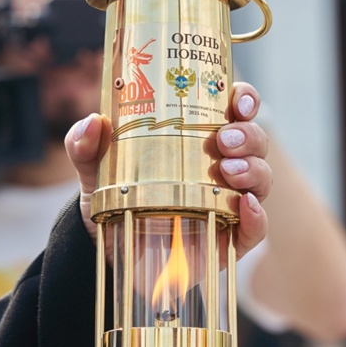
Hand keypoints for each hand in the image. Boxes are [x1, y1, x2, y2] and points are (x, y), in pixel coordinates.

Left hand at [64, 82, 269, 258]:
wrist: (109, 248)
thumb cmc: (114, 195)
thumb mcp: (94, 168)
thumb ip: (84, 145)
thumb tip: (92, 123)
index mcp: (200, 137)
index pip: (234, 109)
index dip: (244, 98)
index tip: (236, 99)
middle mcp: (224, 165)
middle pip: (255, 140)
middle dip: (248, 134)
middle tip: (224, 139)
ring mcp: (231, 202)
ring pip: (261, 177)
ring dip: (253, 169)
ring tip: (229, 170)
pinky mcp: (232, 239)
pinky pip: (256, 228)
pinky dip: (258, 216)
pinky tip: (246, 206)